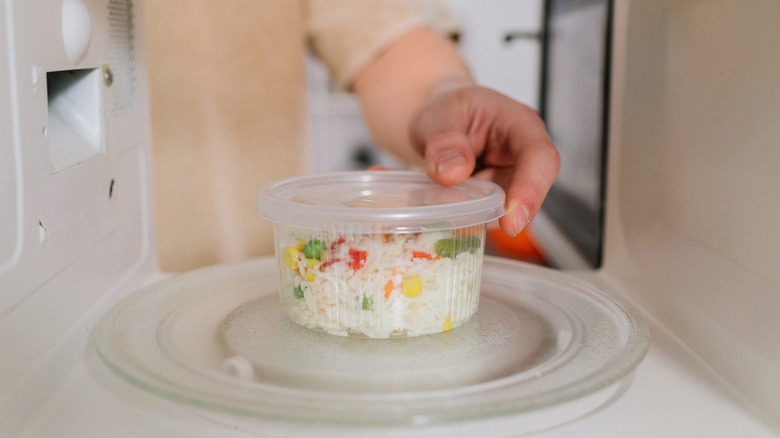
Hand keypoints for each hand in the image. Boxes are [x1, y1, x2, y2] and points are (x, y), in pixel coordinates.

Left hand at [409, 84, 559, 236]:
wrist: (438, 124)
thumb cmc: (446, 111)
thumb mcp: (437, 115)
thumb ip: (443, 141)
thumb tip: (453, 173)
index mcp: (519, 123)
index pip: (539, 156)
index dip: (530, 191)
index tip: (511, 222)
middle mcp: (523, 155)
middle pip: (525, 195)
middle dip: (492, 209)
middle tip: (454, 210)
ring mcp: (511, 181)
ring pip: (502, 212)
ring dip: (472, 212)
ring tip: (441, 189)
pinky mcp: (497, 201)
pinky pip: (486, 219)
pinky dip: (464, 218)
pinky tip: (445, 201)